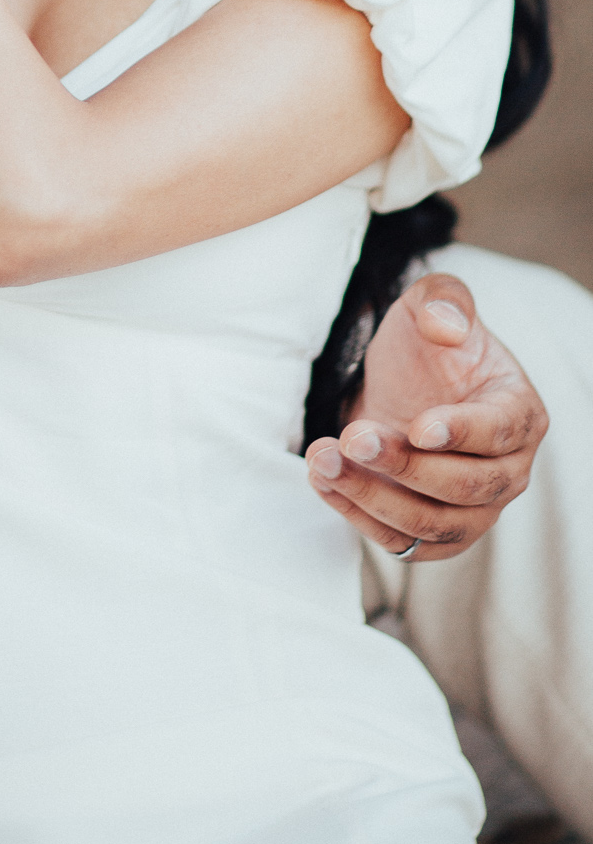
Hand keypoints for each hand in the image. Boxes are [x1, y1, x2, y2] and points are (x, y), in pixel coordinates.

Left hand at [305, 272, 546, 560]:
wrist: (403, 384)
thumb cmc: (427, 345)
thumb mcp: (431, 302)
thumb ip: (444, 300)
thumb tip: (446, 326)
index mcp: (520, 412)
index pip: (500, 431)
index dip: (462, 432)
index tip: (418, 426)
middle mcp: (508, 470)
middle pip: (465, 486)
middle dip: (404, 465)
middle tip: (351, 436)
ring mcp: (476, 510)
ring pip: (431, 523)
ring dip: (372, 495)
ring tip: (322, 459)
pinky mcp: (436, 533)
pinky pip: (403, 543)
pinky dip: (359, 516)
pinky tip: (323, 481)